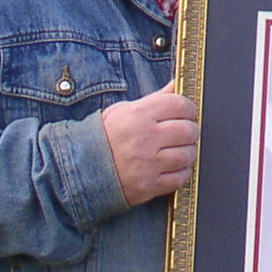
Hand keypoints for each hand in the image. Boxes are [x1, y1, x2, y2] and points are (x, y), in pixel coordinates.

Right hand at [101, 82, 198, 205]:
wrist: (80, 169)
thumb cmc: (104, 138)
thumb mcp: (124, 110)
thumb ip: (154, 99)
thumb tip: (176, 85)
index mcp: (139, 115)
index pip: (180, 105)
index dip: (189, 108)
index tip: (187, 112)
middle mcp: (145, 138)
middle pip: (188, 130)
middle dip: (191, 130)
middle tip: (185, 133)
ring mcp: (148, 164)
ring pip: (187, 155)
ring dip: (188, 152)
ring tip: (179, 150)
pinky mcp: (149, 185)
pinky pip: (179, 178)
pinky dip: (181, 172)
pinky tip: (173, 167)